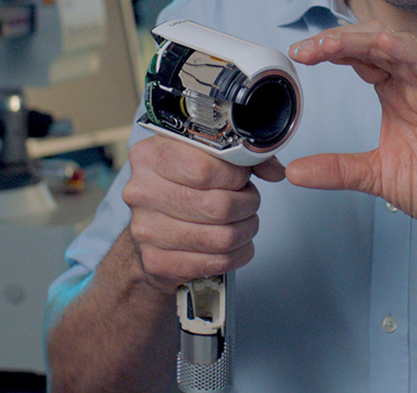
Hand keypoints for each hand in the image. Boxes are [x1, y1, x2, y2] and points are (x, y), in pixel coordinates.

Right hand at [122, 134, 284, 293]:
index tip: (242, 176)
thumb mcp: (203, 155)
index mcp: (150, 155)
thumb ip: (241, 154)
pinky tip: (236, 244)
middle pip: (218, 206)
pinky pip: (216, 262)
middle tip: (249, 200)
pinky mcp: (156, 262)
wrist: (149, 225)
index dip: (236, 174)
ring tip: (245, 221)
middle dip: (248, 204)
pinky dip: (238, 254)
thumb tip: (274, 170)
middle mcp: (141, 191)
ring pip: (222, 237)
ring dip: (246, 230)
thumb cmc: (180, 185)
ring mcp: (146, 229)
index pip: (204, 167)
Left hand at [286, 22, 416, 253]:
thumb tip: (293, 172)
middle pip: (375, 44)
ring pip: (401, 49)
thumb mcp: (374, 175)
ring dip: (366, 41)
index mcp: (395, 91)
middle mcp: (414, 84)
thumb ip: (336, 169)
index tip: (299, 54)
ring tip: (332, 43)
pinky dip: (411, 56)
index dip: (330, 50)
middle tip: (307, 48)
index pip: (359, 56)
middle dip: (339, 41)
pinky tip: (387, 45)